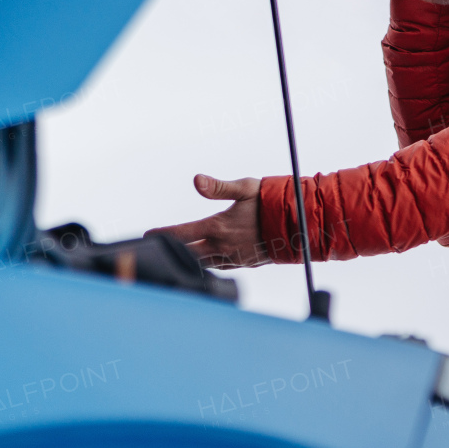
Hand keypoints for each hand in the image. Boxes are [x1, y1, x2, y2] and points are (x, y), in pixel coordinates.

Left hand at [144, 174, 270, 268]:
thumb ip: (218, 187)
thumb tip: (195, 180)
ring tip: (177, 254)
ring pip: (203, 263)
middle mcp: (223, 246)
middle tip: (158, 247)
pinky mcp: (246, 264)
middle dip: (172, 250)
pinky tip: (207, 259)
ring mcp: (234, 258)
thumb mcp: (245, 188)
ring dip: (189, 259)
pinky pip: (220, 266)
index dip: (162, 234)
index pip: (181, 234)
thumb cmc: (272, 201)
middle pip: (188, 254)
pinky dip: (209, 263)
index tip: (148, 235)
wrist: (300, 224)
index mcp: (218, 227)